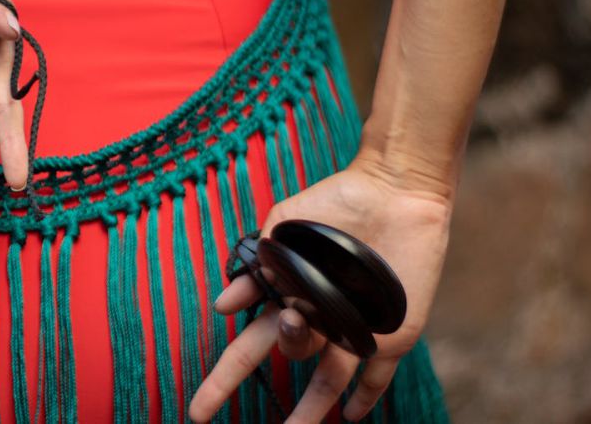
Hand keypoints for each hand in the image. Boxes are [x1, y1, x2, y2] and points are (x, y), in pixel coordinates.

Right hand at [188, 155, 452, 422]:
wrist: (392, 190)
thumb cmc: (333, 203)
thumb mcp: (282, 230)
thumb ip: (255, 268)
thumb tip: (223, 306)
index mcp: (286, 300)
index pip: (246, 349)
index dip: (222, 381)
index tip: (198, 411)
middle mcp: (317, 320)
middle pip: (288, 354)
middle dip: (285, 349)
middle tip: (295, 317)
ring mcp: (353, 330)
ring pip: (328, 381)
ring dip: (311, 409)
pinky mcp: (390, 333)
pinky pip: (378, 375)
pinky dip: (365, 397)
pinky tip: (352, 415)